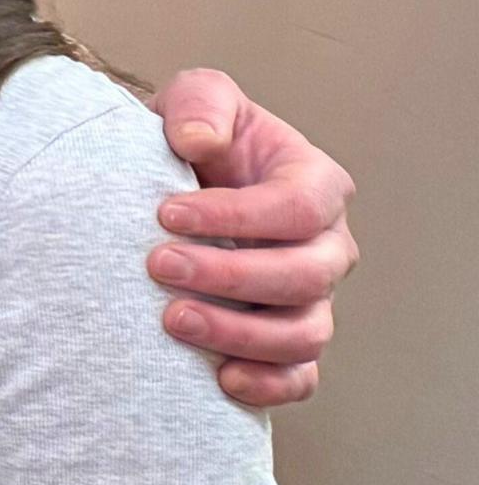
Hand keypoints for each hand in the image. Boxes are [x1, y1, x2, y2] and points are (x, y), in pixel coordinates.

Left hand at [148, 67, 356, 408]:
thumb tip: (199, 139)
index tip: (165, 213)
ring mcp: (312, 299)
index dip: (237, 215)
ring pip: (304, 334)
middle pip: (305, 276)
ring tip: (171, 321)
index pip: (299, 207)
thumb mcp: (195, 99)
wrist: (168, 193)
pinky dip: (269, 385)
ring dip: (240, 334)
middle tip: (157, 265)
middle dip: (230, 276)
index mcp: (317, 184)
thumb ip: (200, 102)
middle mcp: (327, 247)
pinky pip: (299, 378)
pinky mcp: (288, 343)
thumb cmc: (191, 141)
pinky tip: (220, 379)